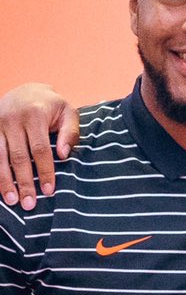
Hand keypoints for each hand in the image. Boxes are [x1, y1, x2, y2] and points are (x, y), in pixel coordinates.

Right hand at [0, 84, 77, 210]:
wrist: (25, 90)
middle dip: (24, 182)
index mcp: (35, 115)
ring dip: (5, 181)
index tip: (49, 191)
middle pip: (18, 157)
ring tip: (12, 200)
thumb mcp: (68, 112)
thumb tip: (63, 155)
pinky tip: (0, 187)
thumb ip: (69, 132)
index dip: (45, 171)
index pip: (40, 149)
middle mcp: (12, 119)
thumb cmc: (51, 106)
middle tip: (29, 204)